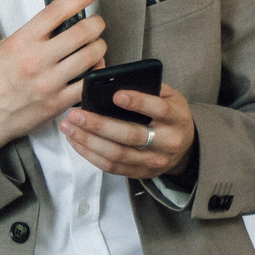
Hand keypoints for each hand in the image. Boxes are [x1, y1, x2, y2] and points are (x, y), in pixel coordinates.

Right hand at [0, 0, 105, 151]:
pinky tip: (93, 68)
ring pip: (91, 55)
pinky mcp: (57, 102)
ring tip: (96, 45)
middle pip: (82, 31)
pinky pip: (88, 82)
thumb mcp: (4, 48)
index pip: (58, 10)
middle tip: (96, 23)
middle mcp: (36, 60)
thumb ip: (30, 34)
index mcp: (22, 42)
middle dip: (96, 23)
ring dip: (99, 46)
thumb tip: (57, 21)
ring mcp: (49, 82)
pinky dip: (96, 72)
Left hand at [62, 82, 197, 181]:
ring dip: (88, 141)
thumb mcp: (169, 98)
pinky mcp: (139, 173)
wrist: (186, 149)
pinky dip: (90, 154)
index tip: (116, 94)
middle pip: (131, 136)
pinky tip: (75, 140)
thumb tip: (116, 81)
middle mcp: (167, 142)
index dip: (138, 103)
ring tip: (69, 127)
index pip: (159, 109)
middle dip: (100, 125)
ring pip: (117, 154)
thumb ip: (149, 89)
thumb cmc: (170, 116)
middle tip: (76, 114)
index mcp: (176, 118)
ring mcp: (153, 161)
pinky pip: (111, 167)